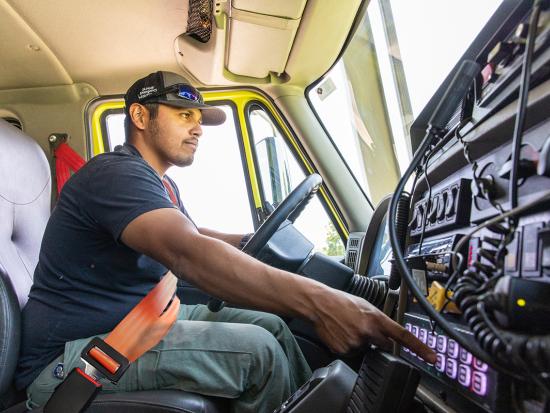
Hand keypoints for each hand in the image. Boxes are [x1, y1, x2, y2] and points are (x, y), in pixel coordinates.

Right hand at [312, 290, 435, 362]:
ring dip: (360, 342)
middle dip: (378, 340)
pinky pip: (352, 353)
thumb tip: (387, 334)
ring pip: (365, 350)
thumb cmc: (340, 301)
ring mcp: (356, 343)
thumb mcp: (365, 305)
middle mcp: (369, 332)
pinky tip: (341, 333)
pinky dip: (348, 346)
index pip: (403, 336)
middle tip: (362, 327)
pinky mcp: (344, 351)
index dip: (420, 348)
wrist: (319, 304)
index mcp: (377, 319)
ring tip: (347, 327)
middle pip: (384, 346)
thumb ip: (379, 321)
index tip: (432, 358)